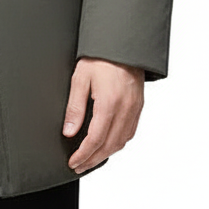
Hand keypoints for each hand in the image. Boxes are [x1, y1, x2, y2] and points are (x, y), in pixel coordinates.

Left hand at [62, 56, 143, 172]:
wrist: (123, 43)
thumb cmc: (101, 56)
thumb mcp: (80, 78)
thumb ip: (75, 107)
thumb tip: (69, 131)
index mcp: (109, 103)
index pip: (95, 139)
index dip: (84, 154)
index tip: (74, 162)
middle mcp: (125, 109)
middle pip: (109, 145)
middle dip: (93, 159)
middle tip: (79, 166)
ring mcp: (135, 109)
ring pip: (122, 142)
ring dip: (106, 154)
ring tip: (91, 158)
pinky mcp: (139, 106)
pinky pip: (130, 132)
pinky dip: (118, 142)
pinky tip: (109, 143)